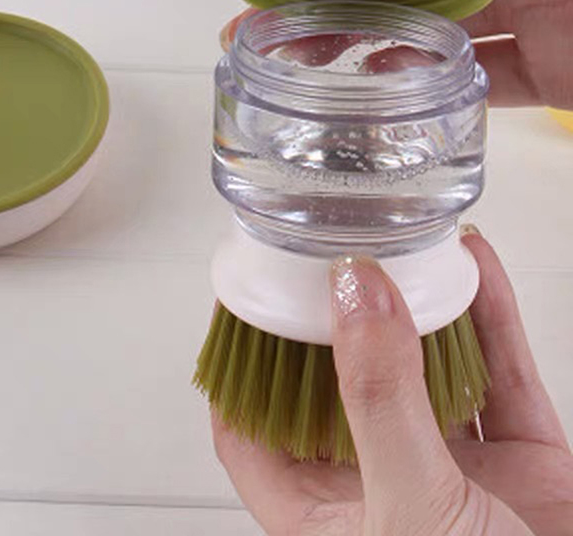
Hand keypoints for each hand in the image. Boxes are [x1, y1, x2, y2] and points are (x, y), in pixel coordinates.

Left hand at [212, 228, 572, 534]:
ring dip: (414, 307)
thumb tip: (352, 297)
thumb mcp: (412, 509)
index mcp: (327, 517)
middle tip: (323, 260)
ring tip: (396, 250)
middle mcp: (383, 485)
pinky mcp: (521, 461)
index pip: (251, 431)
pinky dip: (489, 315)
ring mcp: (454, 471)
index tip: (242, 302)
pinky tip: (473, 266)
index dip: (238, 368)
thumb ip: (378, 400)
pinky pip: (499, 371)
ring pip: (421, 368)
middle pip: (335, 385)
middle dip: (332, 322)